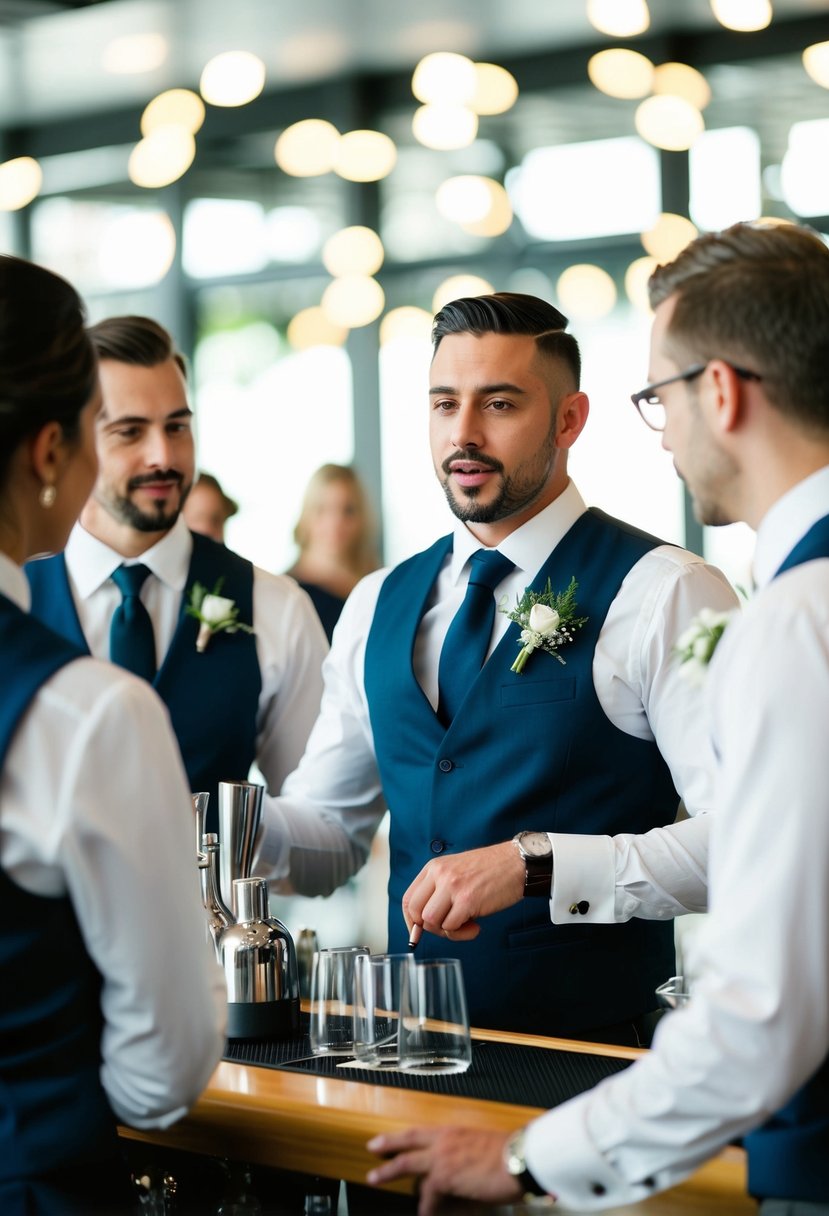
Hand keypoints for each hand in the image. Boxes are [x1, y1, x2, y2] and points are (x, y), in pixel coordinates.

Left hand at [366, 1126, 522, 1214]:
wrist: (519, 1160)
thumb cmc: (508, 1154)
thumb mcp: (481, 1148)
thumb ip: (463, 1155)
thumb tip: (455, 1172)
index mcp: (452, 1131)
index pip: (419, 1132)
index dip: (400, 1135)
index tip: (384, 1137)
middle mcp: (443, 1140)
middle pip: (407, 1142)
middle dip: (386, 1146)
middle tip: (371, 1149)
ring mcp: (441, 1157)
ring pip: (406, 1165)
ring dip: (389, 1174)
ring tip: (375, 1180)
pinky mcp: (444, 1176)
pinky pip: (428, 1195)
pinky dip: (425, 1207)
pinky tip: (425, 1214)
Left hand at [403, 841, 524, 942]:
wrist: (516, 863)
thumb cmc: (490, 870)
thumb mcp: (456, 871)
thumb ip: (439, 892)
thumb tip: (423, 924)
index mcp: (434, 867)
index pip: (409, 899)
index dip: (411, 921)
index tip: (420, 932)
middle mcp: (440, 875)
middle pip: (417, 913)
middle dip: (430, 928)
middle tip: (449, 927)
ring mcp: (452, 887)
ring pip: (432, 922)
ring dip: (448, 931)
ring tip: (466, 925)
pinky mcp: (467, 900)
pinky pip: (452, 927)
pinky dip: (462, 933)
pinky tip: (476, 925)